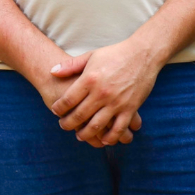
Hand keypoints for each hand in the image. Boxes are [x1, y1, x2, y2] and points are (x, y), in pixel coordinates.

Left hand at [47, 37, 161, 147]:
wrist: (142, 56)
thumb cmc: (114, 54)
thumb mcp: (90, 56)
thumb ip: (70, 65)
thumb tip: (52, 71)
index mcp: (89, 79)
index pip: (69, 99)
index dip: (59, 108)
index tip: (55, 111)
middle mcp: (101, 93)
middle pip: (80, 114)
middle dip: (69, 123)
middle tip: (63, 126)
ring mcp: (117, 103)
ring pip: (98, 125)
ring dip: (87, 134)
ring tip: (80, 136)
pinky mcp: (131, 109)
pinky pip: (120, 128)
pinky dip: (111, 137)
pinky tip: (104, 140)